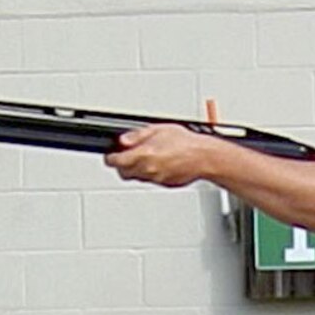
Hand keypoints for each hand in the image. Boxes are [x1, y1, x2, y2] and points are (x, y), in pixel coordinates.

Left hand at [104, 124, 218, 186]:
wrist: (204, 158)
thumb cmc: (186, 143)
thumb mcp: (159, 130)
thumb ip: (137, 136)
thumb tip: (123, 140)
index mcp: (143, 155)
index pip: (115, 162)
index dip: (111, 157)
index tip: (111, 155)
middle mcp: (147, 170)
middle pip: (123, 173)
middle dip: (122, 165)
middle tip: (126, 157)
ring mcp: (155, 179)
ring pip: (137, 177)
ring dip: (136, 169)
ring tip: (147, 157)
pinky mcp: (164, 184)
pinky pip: (151, 180)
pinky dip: (151, 173)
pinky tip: (159, 163)